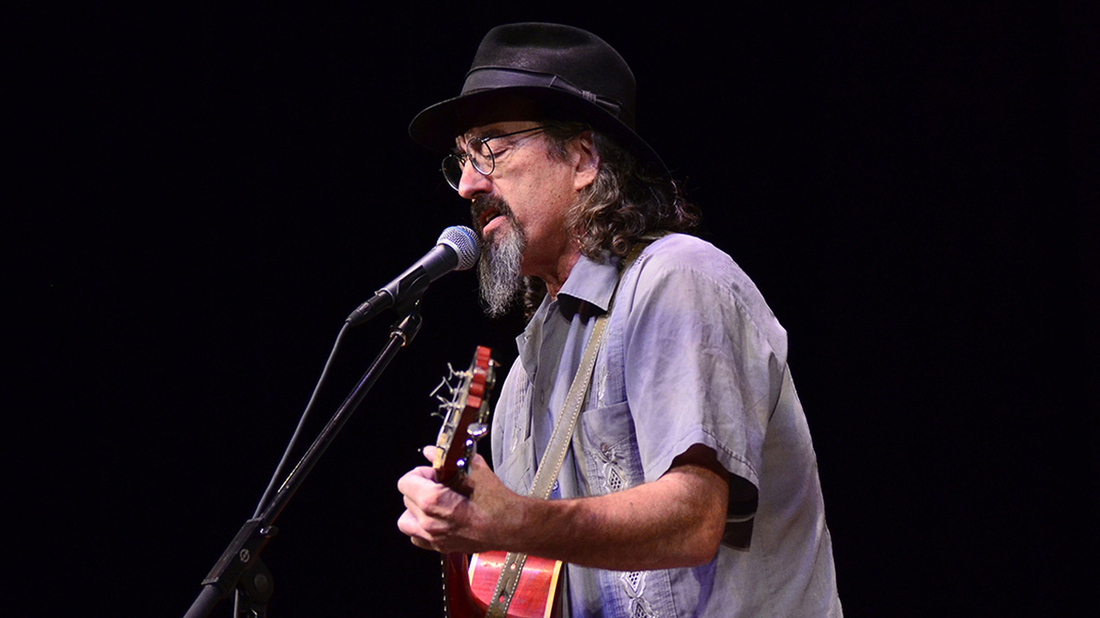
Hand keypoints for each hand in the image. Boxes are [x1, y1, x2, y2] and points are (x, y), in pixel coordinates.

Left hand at [397, 446, 522, 553]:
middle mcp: (429, 523)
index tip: (432, 472)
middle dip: (420, 488)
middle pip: (406, 498)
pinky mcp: (440, 547)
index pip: (405, 482)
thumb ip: (446, 459)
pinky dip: (421, 528)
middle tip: (438, 483)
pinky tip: (436, 518)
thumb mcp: (473, 469)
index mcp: (433, 501)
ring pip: (406, 520)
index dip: (419, 473)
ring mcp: (433, 538)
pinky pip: (417, 538)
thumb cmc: (496, 502)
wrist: (510, 525)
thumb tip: (430, 451)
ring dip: (415, 509)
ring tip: (432, 502)